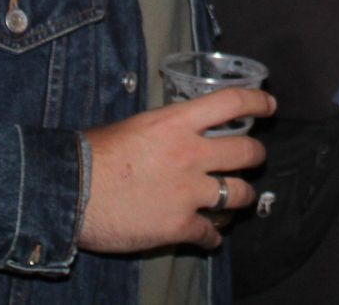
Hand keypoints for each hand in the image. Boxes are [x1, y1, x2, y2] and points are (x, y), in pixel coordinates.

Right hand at [77, 88, 275, 253]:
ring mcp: (188, 191)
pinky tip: (208, 236)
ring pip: (240, 194)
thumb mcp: (135, 126)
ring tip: (236, 199)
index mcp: (177, 122)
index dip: (258, 101)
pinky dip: (212, 236)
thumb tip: (179, 131)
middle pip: (247, 151)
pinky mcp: (179, 225)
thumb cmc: (92, 155)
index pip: (232, 103)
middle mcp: (191, 154)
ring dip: (242, 197)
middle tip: (252, 157)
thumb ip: (166, 129)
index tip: (269, 105)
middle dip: (255, 155)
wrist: (69, 192)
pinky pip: (211, 233)